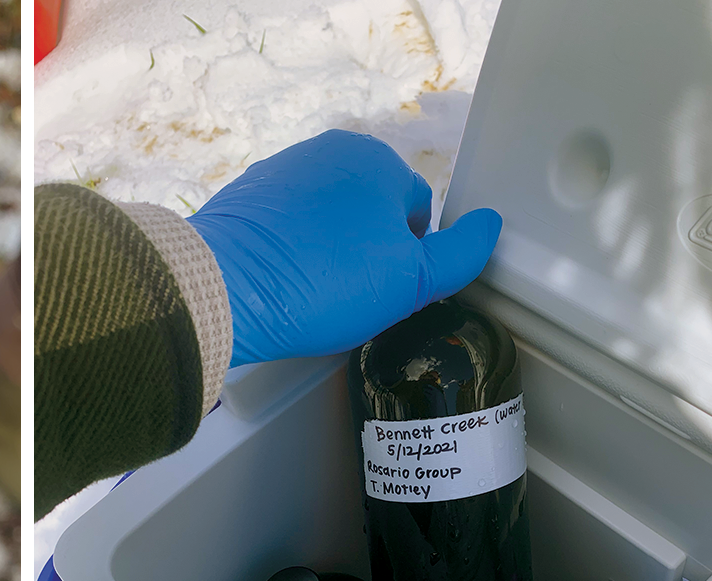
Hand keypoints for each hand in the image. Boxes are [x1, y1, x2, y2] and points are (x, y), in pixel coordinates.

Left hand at [187, 129, 502, 366]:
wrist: (222, 290)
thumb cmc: (323, 281)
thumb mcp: (412, 280)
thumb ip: (462, 255)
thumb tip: (489, 227)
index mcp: (376, 159)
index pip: (418, 211)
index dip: (413, 258)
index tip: (391, 291)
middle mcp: (326, 152)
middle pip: (371, 213)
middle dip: (369, 253)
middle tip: (353, 296)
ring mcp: (279, 173)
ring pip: (327, 221)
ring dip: (330, 253)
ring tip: (315, 293)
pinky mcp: (243, 200)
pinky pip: (285, 229)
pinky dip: (290, 253)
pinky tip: (284, 285)